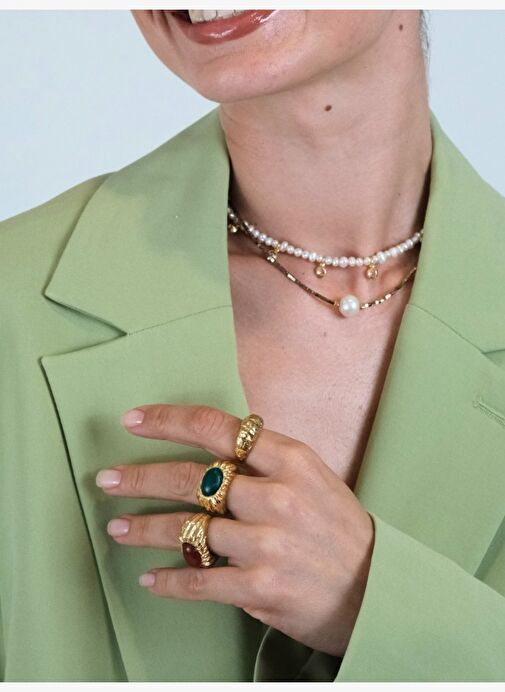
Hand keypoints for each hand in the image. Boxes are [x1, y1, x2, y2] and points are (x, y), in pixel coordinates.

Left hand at [96, 403, 374, 656]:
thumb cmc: (338, 528)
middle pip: (192, 478)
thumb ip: (268, 458)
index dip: (168, 420)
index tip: (132, 421)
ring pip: (188, 529)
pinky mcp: (261, 587)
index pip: (217, 427)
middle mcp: (278, 496)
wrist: (376, 590)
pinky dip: (169, 581)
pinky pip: (199, 580)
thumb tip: (212, 441)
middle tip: (106, 480)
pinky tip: (150, 578)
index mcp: (292, 460)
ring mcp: (268, 543)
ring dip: (144, 529)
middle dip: (140, 477)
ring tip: (117, 528)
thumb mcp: (314, 476)